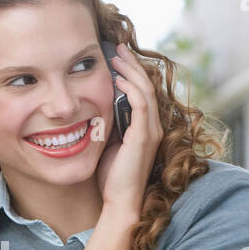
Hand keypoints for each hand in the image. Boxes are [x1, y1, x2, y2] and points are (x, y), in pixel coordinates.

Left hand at [94, 41, 162, 219]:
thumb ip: (108, 124)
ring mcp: (151, 132)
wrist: (120, 201)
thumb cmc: (112, 177)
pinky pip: (142, 105)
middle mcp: (154, 127)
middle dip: (132, 64)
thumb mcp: (108, 143)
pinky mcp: (144, 137)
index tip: (117, 57)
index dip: (132, 72)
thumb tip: (94, 104)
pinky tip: (119, 79)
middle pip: (147, 86)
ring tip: (117, 56)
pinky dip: (131, 89)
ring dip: (131, 71)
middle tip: (118, 48)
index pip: (143, 92)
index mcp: (146, 128)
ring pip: (146, 91)